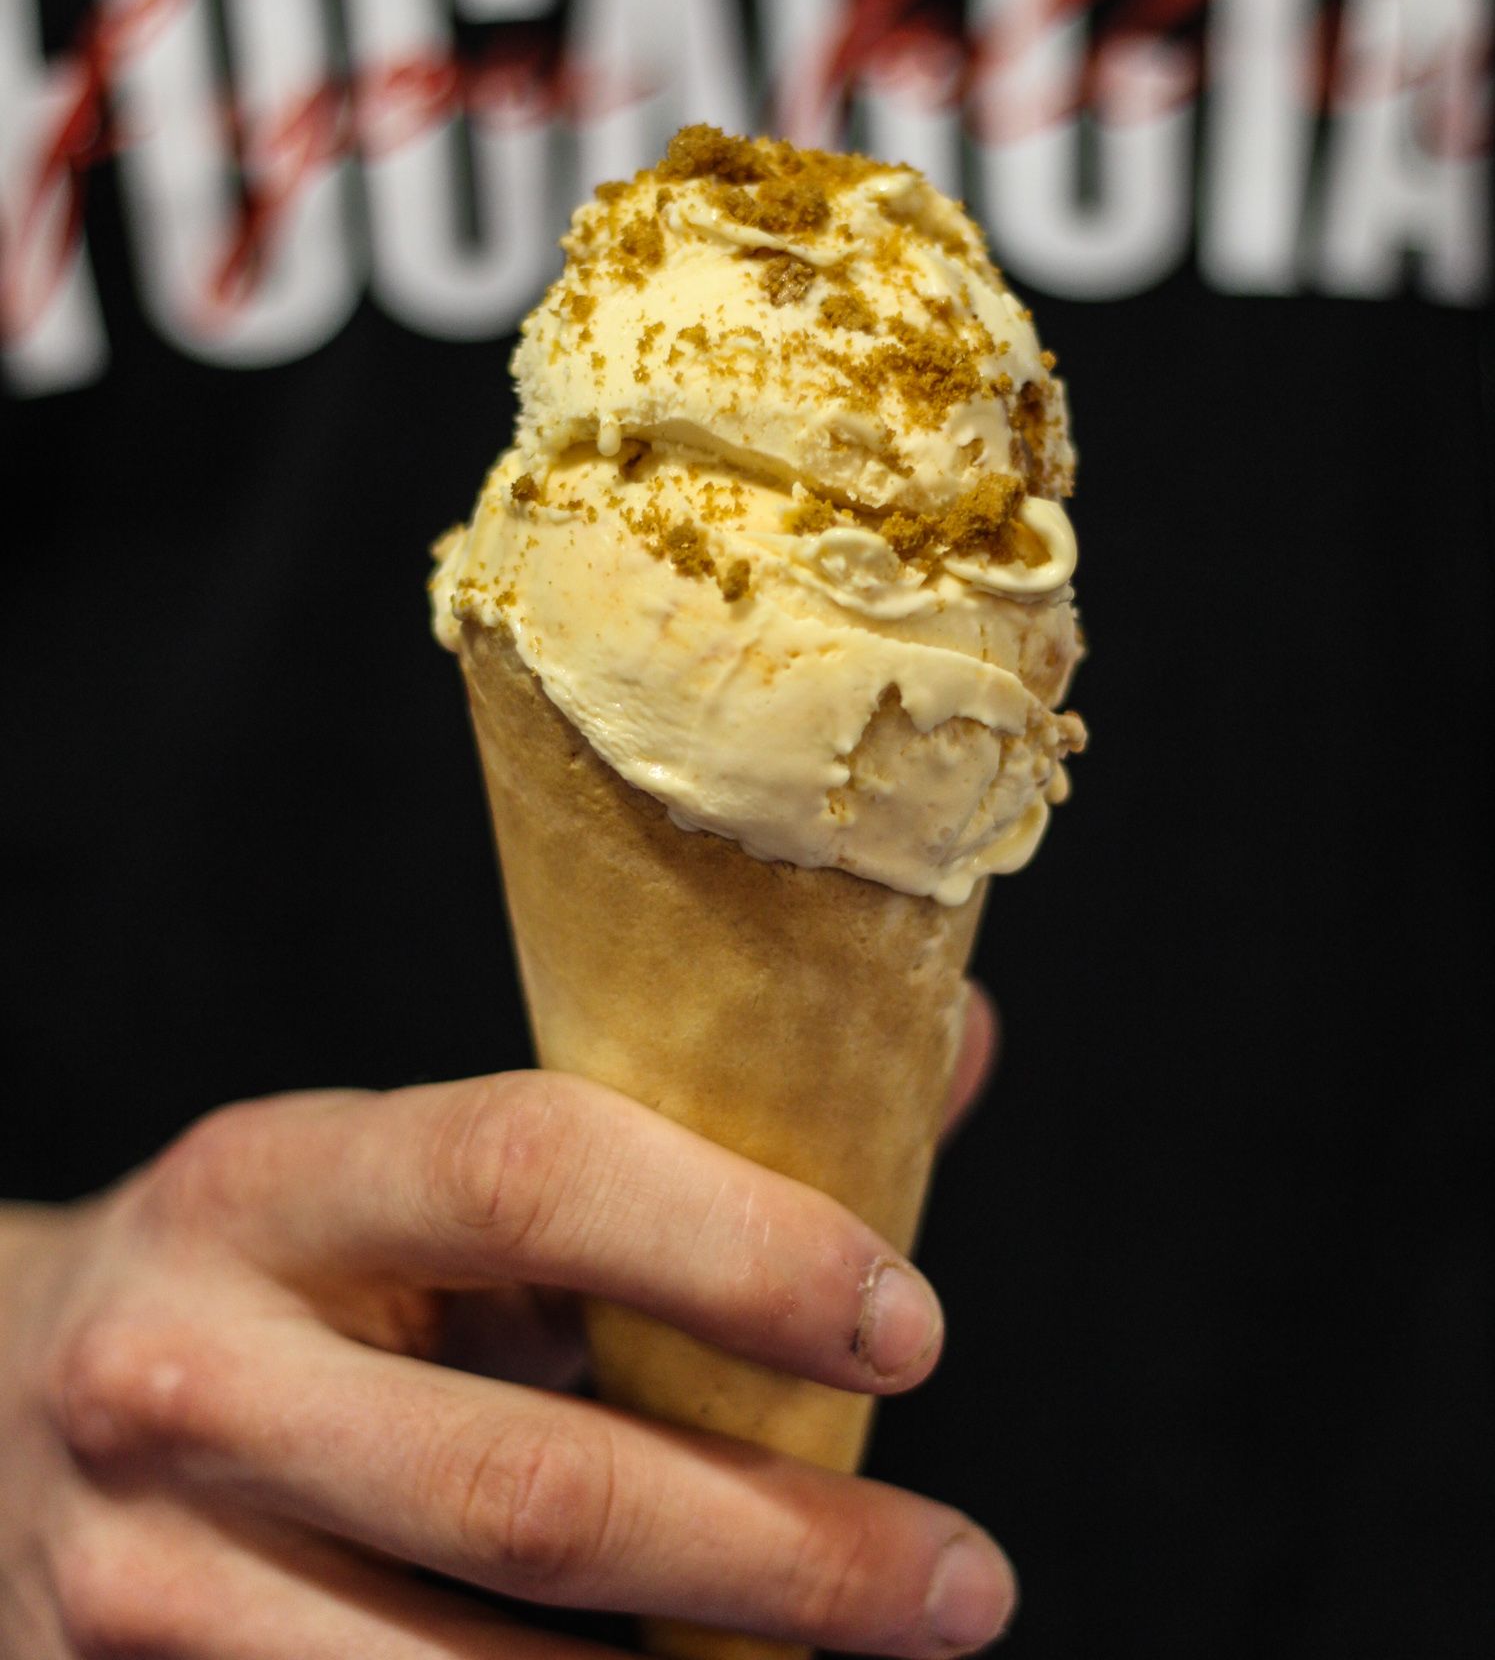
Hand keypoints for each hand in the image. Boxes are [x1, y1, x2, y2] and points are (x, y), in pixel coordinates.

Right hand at [0, 989, 1010, 1658]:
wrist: (4, 1397)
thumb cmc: (289, 1276)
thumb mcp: (424, 1179)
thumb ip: (672, 1133)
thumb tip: (946, 1053)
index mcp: (280, 1176)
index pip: (526, 1172)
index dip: (737, 1245)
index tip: (909, 1326)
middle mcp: (189, 1365)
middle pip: (527, 1488)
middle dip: (783, 1551)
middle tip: (963, 1581)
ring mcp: (145, 1567)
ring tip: (872, 1656)